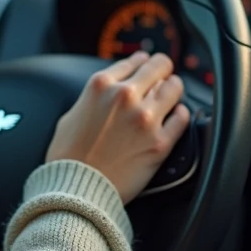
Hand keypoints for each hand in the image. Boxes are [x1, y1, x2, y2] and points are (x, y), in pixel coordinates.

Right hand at [45, 51, 190, 203]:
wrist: (76, 190)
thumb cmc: (69, 156)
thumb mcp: (72, 113)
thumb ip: (93, 97)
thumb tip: (109, 92)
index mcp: (101, 85)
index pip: (134, 61)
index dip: (143, 63)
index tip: (146, 66)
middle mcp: (125, 96)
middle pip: (159, 66)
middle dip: (162, 70)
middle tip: (164, 76)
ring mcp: (145, 118)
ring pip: (175, 87)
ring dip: (174, 89)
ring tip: (172, 95)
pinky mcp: (159, 142)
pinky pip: (182, 117)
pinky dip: (180, 114)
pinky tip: (175, 116)